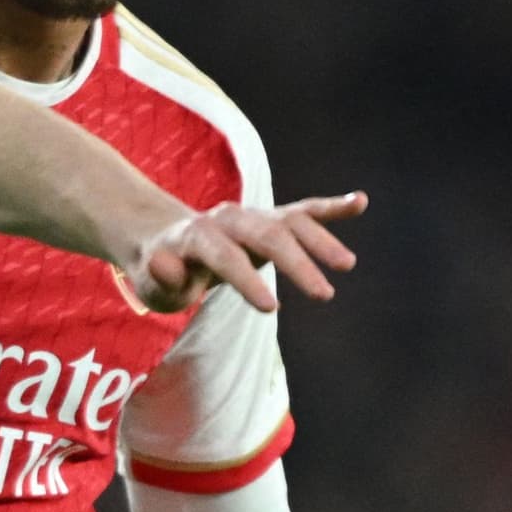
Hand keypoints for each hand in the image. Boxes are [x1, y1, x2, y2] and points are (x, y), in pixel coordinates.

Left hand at [129, 191, 363, 313]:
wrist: (166, 241)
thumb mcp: (151, 281)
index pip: (226, 256)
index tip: (272, 309)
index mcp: (199, 236)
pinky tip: (360, 202)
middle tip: (325, 295)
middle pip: (267, 235)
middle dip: (297, 264)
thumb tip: (163, 264)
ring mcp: (253, 216)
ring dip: (321, 241)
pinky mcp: (271, 220)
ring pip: (291, 222)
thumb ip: (162, 275)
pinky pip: (303, 211)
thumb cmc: (160, 271)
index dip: (247, 280)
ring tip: (347, 265)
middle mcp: (229, 218)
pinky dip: (331, 207)